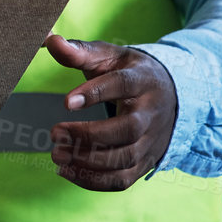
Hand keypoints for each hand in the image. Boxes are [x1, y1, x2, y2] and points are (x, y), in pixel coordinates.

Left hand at [44, 35, 177, 190]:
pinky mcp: (145, 162)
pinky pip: (123, 180)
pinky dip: (94, 181)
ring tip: (56, 154)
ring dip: (88, 161)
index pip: (122, 85)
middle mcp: (152, 113)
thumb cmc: (130, 73)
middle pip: (127, 129)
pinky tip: (66, 171)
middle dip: (89, 135)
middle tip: (54, 133)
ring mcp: (151, 141)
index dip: (95, 94)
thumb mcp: (110, 57)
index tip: (65, 102)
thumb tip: (49, 40)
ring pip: (125, 158)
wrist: (172, 95)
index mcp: (143, 80)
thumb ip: (80, 51)